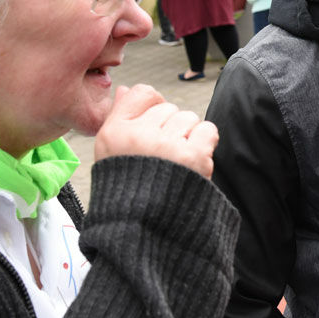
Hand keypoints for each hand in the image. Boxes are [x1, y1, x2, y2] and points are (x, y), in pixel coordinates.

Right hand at [94, 85, 218, 177]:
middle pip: (168, 108)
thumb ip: (120, 116)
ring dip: (187, 136)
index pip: (143, 92)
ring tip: (175, 161)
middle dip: (169, 128)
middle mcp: (139, 136)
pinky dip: (204, 142)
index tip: (153, 126)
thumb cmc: (127, 188)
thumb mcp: (110, 151)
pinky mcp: (193, 157)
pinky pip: (207, 129)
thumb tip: (125, 88)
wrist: (144, 229)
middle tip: (162, 156)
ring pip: (188, 118)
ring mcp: (167, 146)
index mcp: (115, 132)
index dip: (153, 106)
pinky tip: (192, 160)